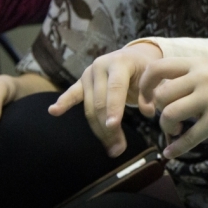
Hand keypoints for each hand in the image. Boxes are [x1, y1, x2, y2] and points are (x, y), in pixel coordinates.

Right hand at [48, 42, 163, 157]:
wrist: (133, 57)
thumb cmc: (145, 70)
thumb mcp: (153, 78)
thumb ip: (151, 93)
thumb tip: (148, 112)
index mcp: (120, 62)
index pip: (115, 87)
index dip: (115, 107)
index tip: (114, 126)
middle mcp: (100, 66)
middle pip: (100, 102)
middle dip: (108, 128)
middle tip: (119, 149)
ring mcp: (88, 74)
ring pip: (90, 107)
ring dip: (99, 130)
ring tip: (113, 149)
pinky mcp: (81, 82)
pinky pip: (72, 94)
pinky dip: (63, 102)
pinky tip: (54, 111)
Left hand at [137, 59, 207, 158]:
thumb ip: (185, 79)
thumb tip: (153, 95)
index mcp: (198, 64)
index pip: (157, 68)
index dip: (144, 86)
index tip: (147, 102)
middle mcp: (203, 77)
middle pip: (160, 96)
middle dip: (158, 112)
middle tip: (170, 119)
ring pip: (169, 115)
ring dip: (167, 129)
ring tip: (176, 131)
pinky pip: (188, 137)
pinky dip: (176, 148)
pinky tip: (171, 153)